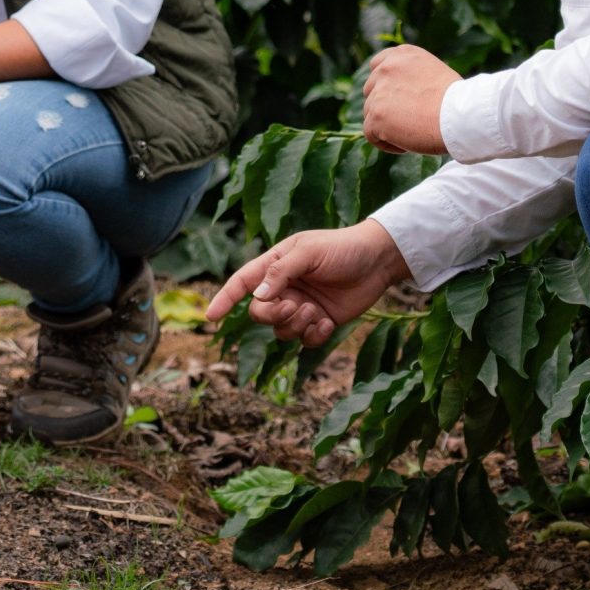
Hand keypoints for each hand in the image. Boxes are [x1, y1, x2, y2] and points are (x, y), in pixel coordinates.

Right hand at [203, 222, 411, 348]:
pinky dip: (314, 336)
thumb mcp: (309, 252)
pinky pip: (305, 340)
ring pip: (281, 330)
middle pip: (260, 313)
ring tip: (316, 312)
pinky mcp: (319, 322)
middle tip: (295, 305)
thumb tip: (258, 296)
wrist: (378, 261)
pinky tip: (328, 322)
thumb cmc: (342, 248)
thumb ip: (281, 272)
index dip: (225, 299)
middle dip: (273, 315)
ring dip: (296, 325)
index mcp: (276, 266)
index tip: (211, 317)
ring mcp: (301, 306)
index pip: (242, 283)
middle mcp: (285, 288)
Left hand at [362, 44, 459, 154]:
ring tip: (415, 132)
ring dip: (387, 126)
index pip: (377, 65)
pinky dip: (387, 143)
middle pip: (371, 91)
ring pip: (370, 113)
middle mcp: (386, 68)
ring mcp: (378, 92)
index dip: (384, 85)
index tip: (396, 100)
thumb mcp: (433, 74)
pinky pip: (371, 134)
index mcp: (402, 54)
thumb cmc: (457, 101)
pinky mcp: (376, 116)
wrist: (461, 116)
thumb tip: (399, 94)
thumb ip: (411, 77)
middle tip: (409, 120)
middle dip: (385, 106)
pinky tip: (407, 144)